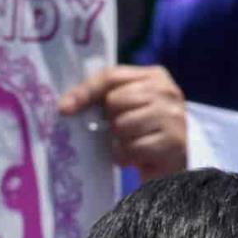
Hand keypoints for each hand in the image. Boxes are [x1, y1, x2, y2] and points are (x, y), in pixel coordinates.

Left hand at [59, 65, 186, 181]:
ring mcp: (173, 117)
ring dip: (118, 140)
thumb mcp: (123, 108)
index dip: (86, 92)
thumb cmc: (140, 130)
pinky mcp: (173, 142)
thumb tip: (64, 106)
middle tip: (121, 129)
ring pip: (122, 125)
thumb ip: (99, 98)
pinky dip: (126, 156)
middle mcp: (168, 92)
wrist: (170, 161)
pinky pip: (131, 148)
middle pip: (115, 101)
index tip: (64, 108)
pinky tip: (136, 156)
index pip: (112, 76)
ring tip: (131, 143)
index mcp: (154, 76)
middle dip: (111, 119)